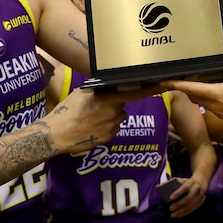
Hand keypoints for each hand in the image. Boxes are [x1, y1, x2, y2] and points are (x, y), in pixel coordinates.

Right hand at [46, 84, 164, 153]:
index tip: (166, 84)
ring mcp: (112, 126)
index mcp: (107, 98)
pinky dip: (107, 127)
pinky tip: (92, 127)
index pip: (135, 92)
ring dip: (111, 116)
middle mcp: (113, 112)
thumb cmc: (66, 111)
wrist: (56, 135)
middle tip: (96, 108)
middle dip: (115, 105)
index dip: (151, 88)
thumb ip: (99, 89)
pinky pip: (114, 129)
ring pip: (119, 117)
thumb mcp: (81, 94)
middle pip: (123, 104)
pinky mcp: (110, 137)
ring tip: (92, 118)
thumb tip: (109, 85)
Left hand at [159, 176, 206, 217]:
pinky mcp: (201, 201)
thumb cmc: (187, 181)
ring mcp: (201, 195)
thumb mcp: (179, 180)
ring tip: (173, 215)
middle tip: (170, 209)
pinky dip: (186, 213)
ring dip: (182, 211)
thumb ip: (168, 183)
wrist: (201, 181)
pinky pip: (194, 209)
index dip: (178, 193)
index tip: (170, 198)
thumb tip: (157, 187)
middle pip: (189, 198)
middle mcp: (197, 188)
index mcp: (191, 181)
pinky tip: (179, 215)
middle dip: (179, 204)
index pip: (185, 187)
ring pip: (192, 205)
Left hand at [163, 37, 222, 148]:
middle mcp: (213, 106)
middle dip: (185, 88)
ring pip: (203, 103)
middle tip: (179, 80)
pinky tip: (219, 99)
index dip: (175, 83)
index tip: (163, 81)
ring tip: (196, 86)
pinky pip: (214, 110)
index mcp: (215, 94)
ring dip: (197, 95)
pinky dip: (210, 102)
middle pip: (193, 96)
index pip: (190, 87)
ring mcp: (220, 116)